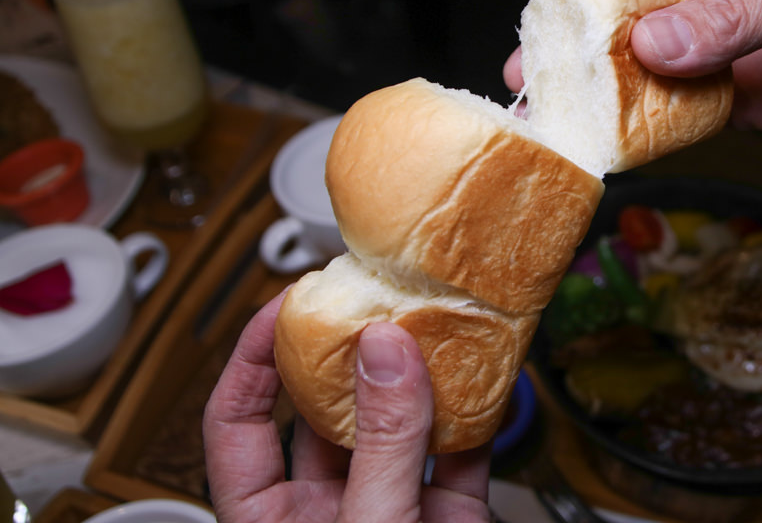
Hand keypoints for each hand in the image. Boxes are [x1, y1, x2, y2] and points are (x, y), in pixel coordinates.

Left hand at [203, 289, 492, 522]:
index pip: (236, 420)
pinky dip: (474, 414)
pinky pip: (460, 451)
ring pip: (397, 426)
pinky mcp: (447, 514)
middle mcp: (328, 508)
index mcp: (272, 519)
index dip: (252, 357)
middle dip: (351, 354)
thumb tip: (384, 353)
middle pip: (327, 411)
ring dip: (417, 377)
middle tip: (368, 303)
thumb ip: (382, 445)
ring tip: (426, 326)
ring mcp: (392, 507)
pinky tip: (482, 376)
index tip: (283, 305)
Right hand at [503, 0, 761, 138]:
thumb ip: (734, 15)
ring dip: (601, 89)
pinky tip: (616, 137)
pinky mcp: (732, 98)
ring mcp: (720, 46)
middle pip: (627, 6)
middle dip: (578, 36)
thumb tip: (654, 46)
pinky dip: (646, 126)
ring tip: (559, 110)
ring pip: (644, 64)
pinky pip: (677, 110)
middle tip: (535, 67)